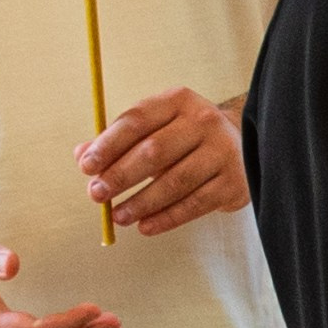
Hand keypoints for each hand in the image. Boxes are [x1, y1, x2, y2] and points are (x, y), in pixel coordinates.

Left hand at [79, 88, 247, 235]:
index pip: (137, 121)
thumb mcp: (154, 129)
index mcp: (178, 101)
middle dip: (121, 176)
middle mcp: (203, 121)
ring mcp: (222, 152)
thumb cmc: (186, 138)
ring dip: (141, 202)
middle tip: (96, 195)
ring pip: (174, 182)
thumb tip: (82, 156)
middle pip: (154, 151)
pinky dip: (166, 218)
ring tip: (118, 217)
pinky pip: (194, 204)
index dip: (108, 145)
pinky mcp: (233, 182)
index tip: (86, 167)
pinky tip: (145, 226)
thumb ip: (118, 141)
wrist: (245, 147)